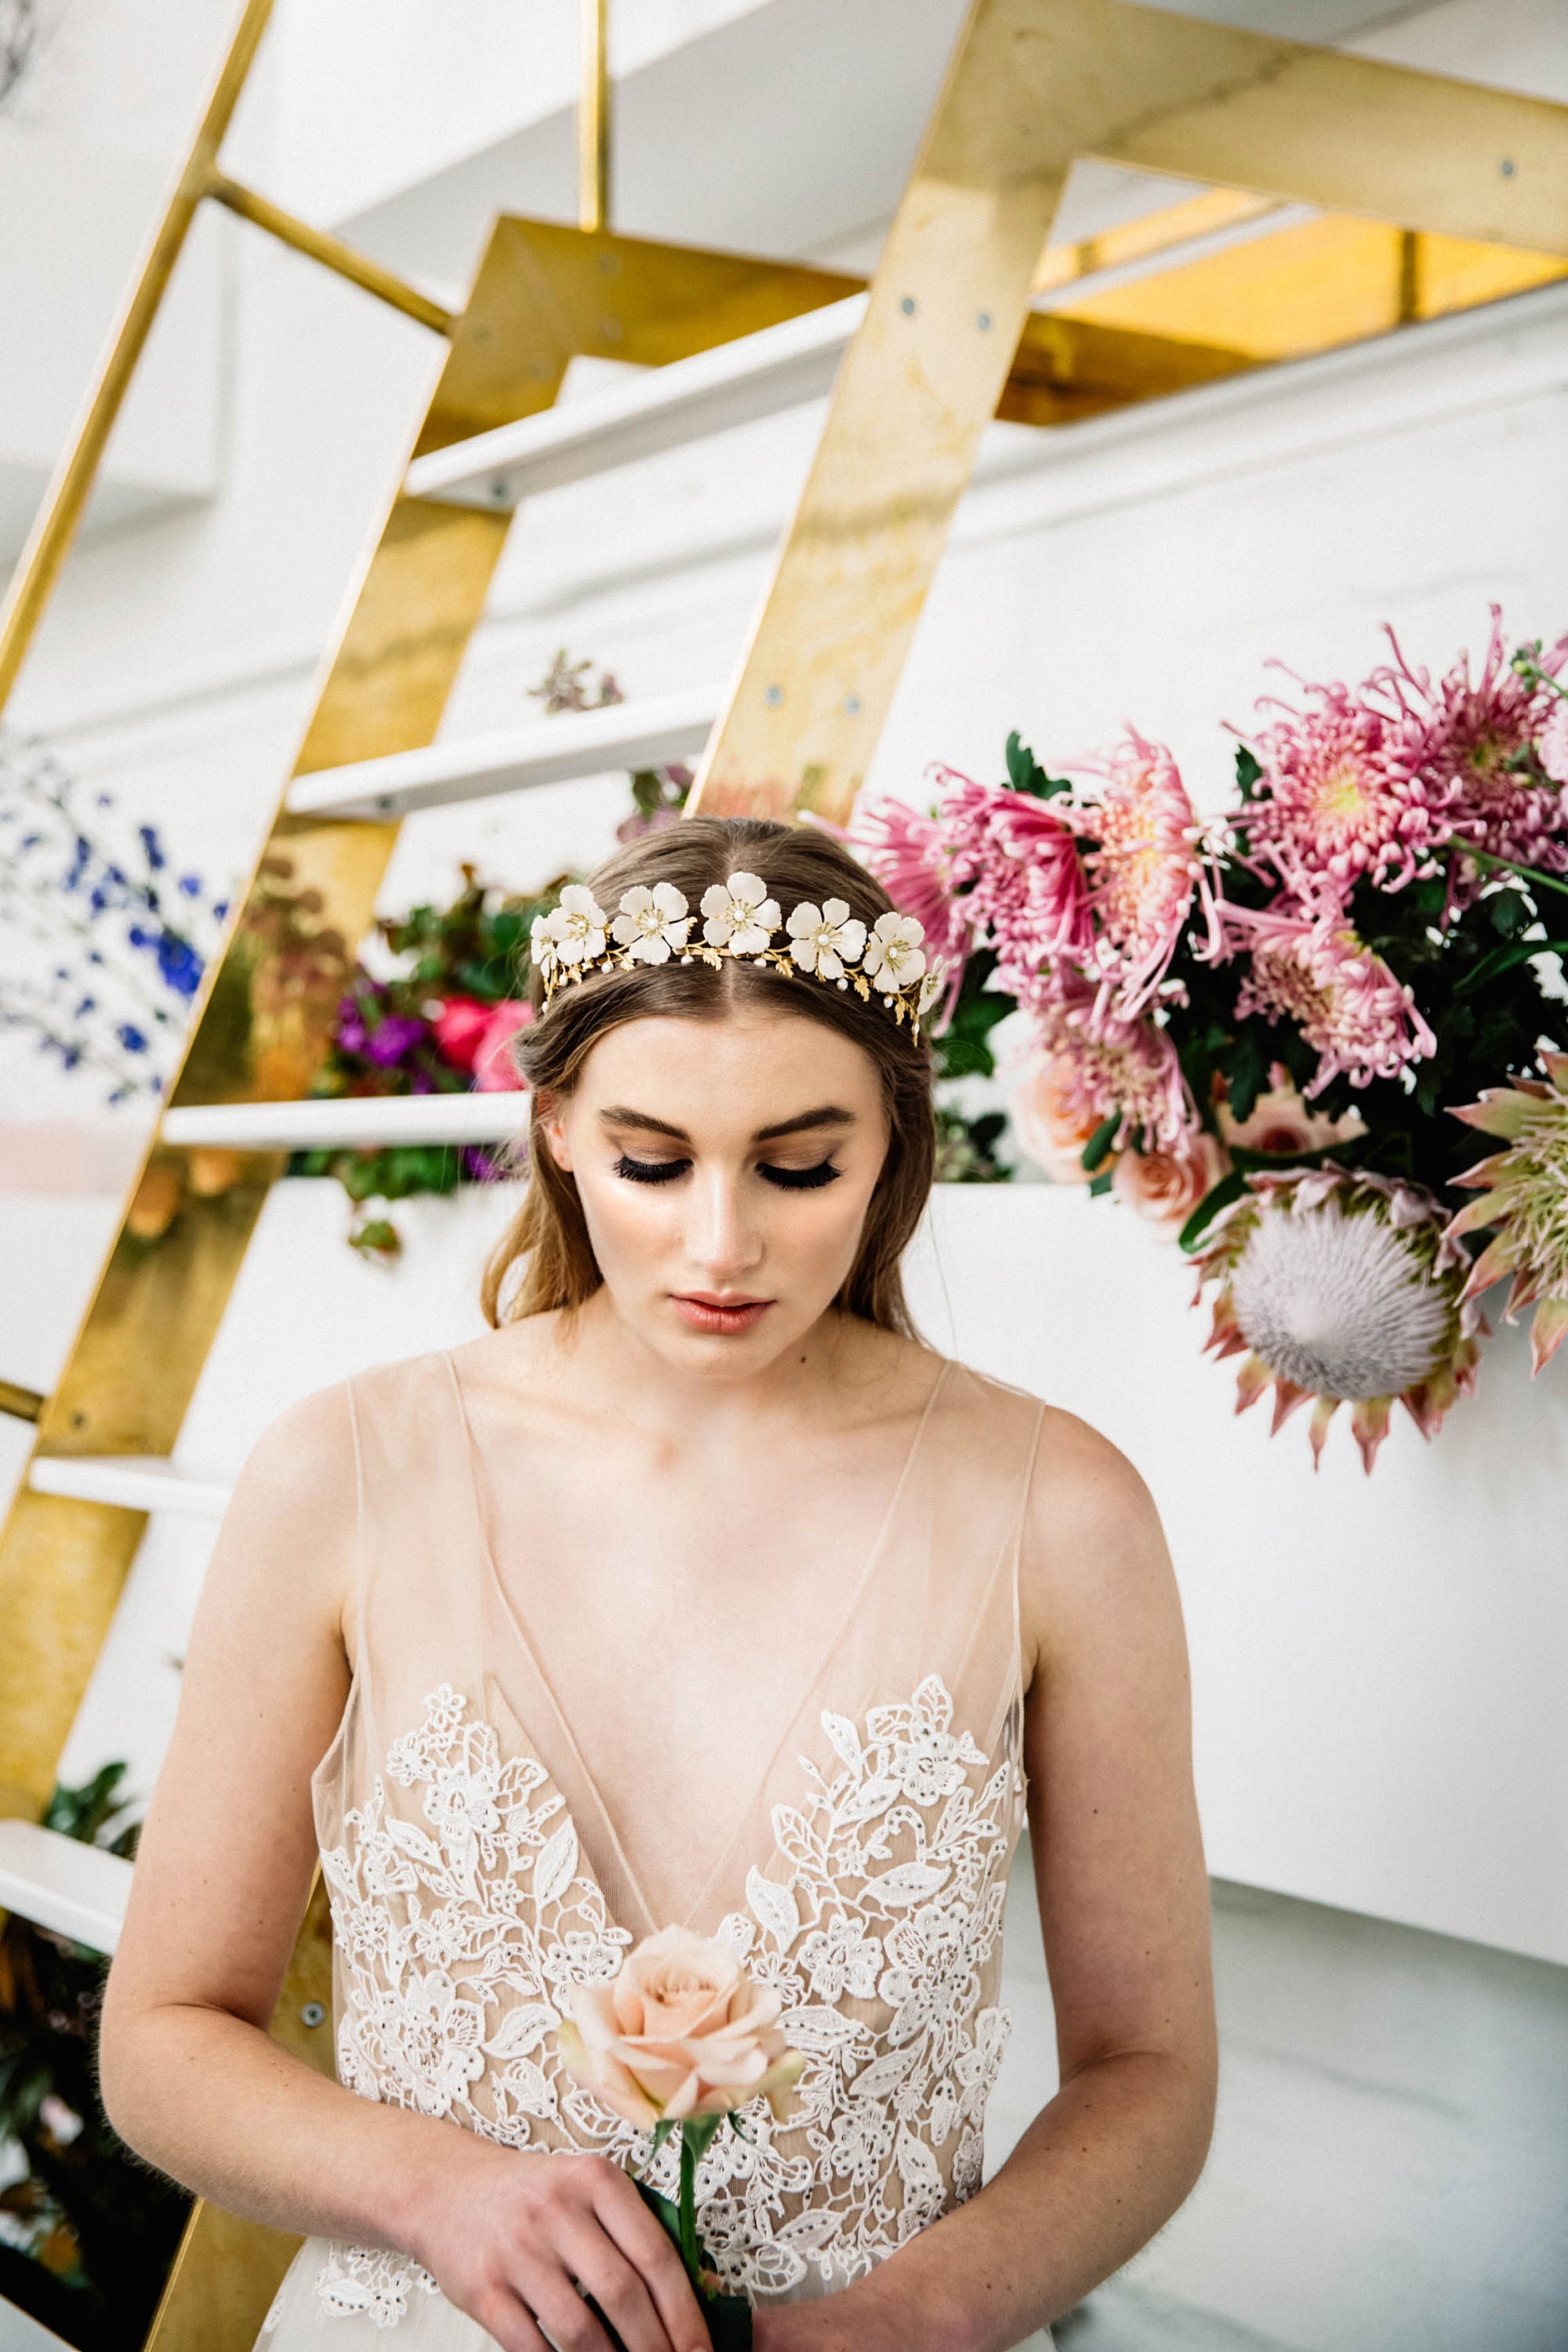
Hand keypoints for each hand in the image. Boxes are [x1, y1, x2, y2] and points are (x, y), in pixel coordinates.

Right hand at [407, 2142, 712, 2351]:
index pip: (656, 2254)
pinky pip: (532, 2347)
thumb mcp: (587, 2188)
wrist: (448, 2189)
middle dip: (656, 2347)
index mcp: (595, 2179)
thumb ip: (635, 2229)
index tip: (702, 2350)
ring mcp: (517, 2251)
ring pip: (579, 2330)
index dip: (686, 2312)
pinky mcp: (483, 2289)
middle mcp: (557, 2210)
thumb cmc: (534, 2196)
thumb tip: (698, 2292)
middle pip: (622, 2294)